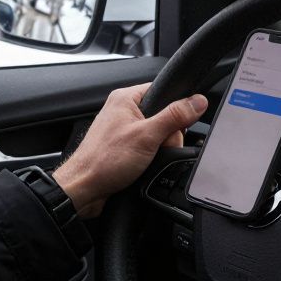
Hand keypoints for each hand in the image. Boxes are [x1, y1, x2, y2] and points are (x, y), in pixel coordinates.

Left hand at [54, 83, 207, 218]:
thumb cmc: (103, 161)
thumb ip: (174, 116)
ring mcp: (122, 130)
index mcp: (125, 98)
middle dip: (166, 136)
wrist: (83, 189)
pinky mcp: (123, 148)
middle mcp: (122, 111)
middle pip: (163, 116)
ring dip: (158, 149)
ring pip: (157, 135)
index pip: (163, 91)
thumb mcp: (147, 136)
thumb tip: (197, 101)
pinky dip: (150, 158)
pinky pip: (147, 148)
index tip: (176, 125)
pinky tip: (143, 166)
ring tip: (146, 160)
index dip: (175, 108)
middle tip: (156, 147)